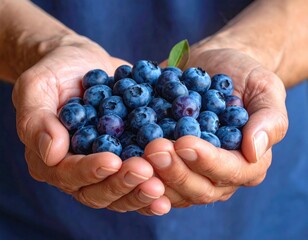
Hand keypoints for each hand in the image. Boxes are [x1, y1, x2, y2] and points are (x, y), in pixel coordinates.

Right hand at [12, 35, 170, 214]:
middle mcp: (80, 171)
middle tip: (145, 173)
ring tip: (163, 185)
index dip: (90, 171)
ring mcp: (107, 167)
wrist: (83, 64)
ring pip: (122, 192)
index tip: (112, 160)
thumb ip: (37, 121)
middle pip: (99, 191)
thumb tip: (52, 154)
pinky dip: (156, 183)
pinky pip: (142, 178)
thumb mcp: (36, 88)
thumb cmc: (55, 74)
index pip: (68, 174)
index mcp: (52, 160)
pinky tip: (172, 184)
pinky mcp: (128, 157)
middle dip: (122, 184)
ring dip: (142, 191)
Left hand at [144, 42, 287, 207]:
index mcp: (246, 163)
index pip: (229, 171)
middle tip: (154, 147)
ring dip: (152, 175)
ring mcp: (189, 172)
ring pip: (170, 189)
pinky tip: (121, 156)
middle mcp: (217, 175)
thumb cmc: (244, 76)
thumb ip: (269, 120)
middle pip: (197, 187)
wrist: (213, 66)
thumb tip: (255, 152)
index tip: (185, 141)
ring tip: (135, 154)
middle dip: (174, 170)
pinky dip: (137, 170)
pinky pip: (151, 176)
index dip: (207, 161)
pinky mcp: (167, 164)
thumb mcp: (265, 90)